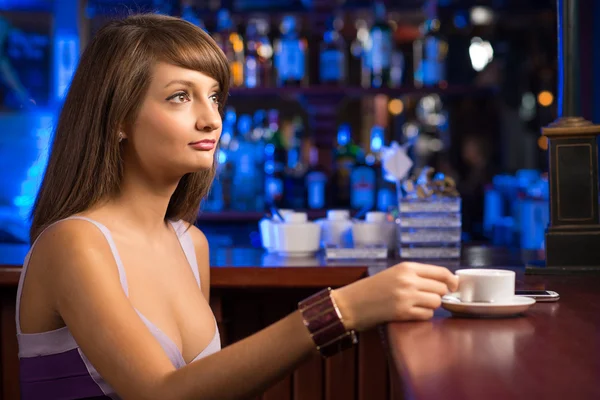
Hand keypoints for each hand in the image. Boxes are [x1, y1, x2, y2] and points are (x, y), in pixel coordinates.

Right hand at [333, 262, 457, 331]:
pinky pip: (426, 315)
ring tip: (417, 305)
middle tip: (427, 297)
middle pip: (441, 289)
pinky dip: (423, 315)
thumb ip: (416, 275)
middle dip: (438, 295)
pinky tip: (411, 313)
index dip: (451, 280)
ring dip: (430, 306)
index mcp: (407, 267)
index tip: (454, 286)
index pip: (441, 272)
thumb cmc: (373, 288)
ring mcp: (406, 296)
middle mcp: (408, 280)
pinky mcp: (402, 312)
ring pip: (436, 302)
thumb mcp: (394, 273)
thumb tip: (445, 282)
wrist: (352, 303)